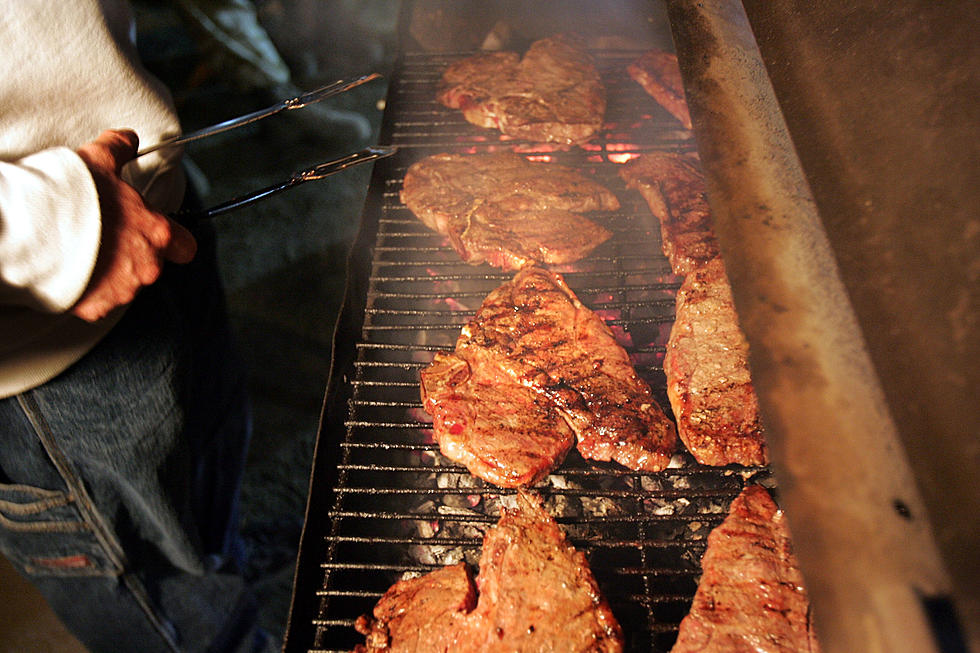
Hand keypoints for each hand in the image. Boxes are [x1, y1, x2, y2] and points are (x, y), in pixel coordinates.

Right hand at [71, 129, 196, 321]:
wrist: (32, 229)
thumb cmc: (69, 194)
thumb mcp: (98, 159)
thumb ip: (120, 148)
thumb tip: (130, 139)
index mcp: (156, 233)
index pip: (185, 246)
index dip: (173, 240)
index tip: (156, 234)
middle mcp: (148, 266)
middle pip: (151, 265)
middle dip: (133, 255)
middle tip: (105, 238)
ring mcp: (123, 290)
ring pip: (125, 285)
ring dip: (110, 272)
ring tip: (83, 252)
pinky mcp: (97, 307)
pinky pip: (98, 302)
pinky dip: (88, 291)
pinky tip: (72, 271)